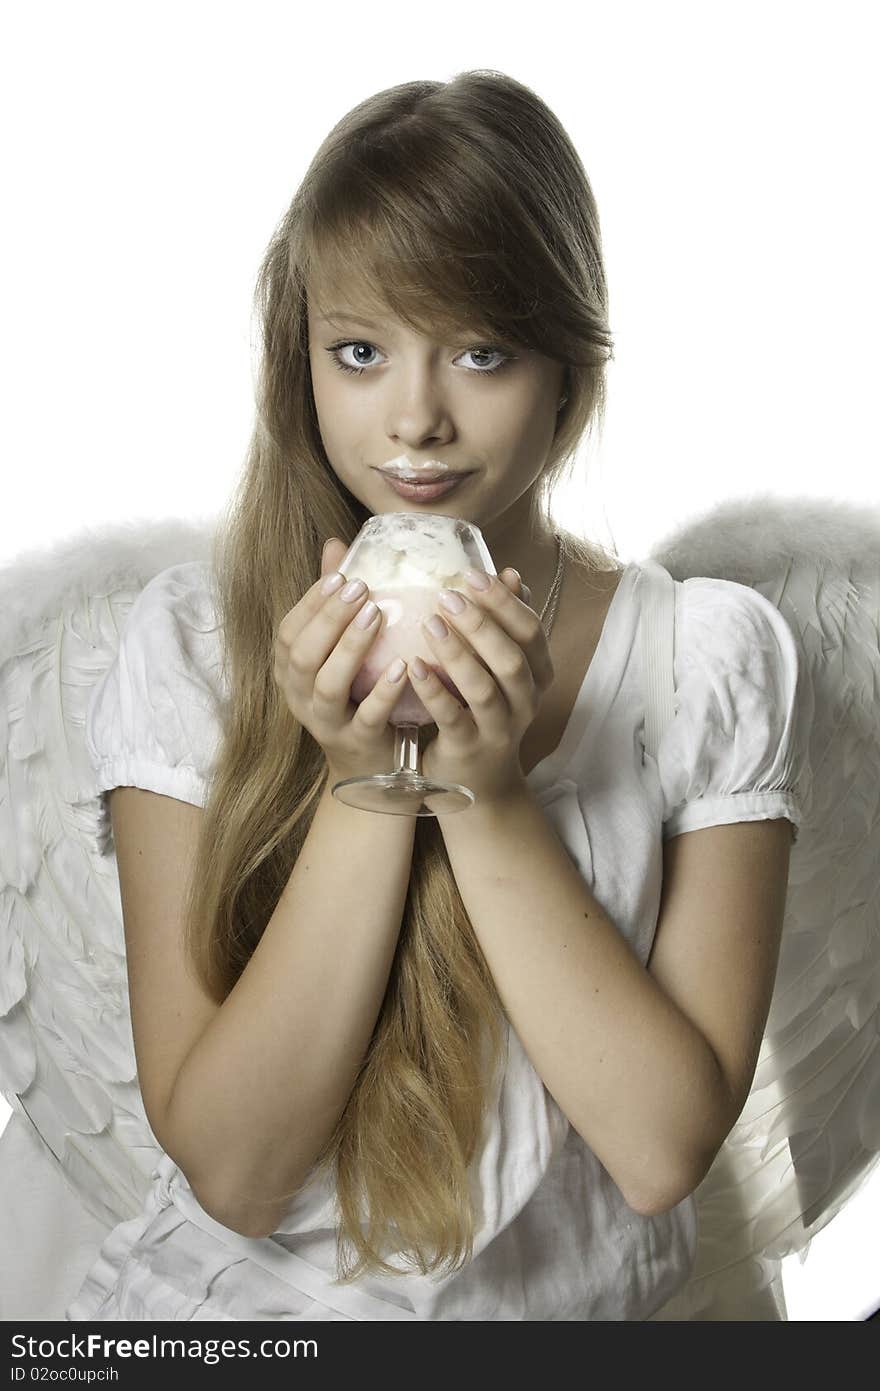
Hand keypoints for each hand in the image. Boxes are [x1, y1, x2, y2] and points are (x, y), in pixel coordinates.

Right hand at [273, 538, 403, 784]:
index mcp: (290, 670)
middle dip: (329, 619)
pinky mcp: (356, 743)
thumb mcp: (340, 650)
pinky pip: (366, 717)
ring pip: (326, 686)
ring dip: (350, 648)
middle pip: (302, 655)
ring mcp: (325, 723)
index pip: (288, 630)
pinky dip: (382, 691)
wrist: (370, 768)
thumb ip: (334, 601)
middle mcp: (299, 696)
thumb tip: (336, 543)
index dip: (312, 602)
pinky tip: (402, 666)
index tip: (343, 575)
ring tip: (376, 616)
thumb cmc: (357, 695)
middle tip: (361, 589)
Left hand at [412, 569, 552, 806]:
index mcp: (537, 675)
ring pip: (484, 688)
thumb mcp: (501, 670)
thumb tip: (511, 573)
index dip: (504, 602)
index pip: (531, 632)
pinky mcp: (469, 749)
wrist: (480, 782)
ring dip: (457, 654)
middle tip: (448, 595)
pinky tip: (412, 666)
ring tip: (430, 623)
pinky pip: (452, 717)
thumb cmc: (485, 711)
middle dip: (482, 624)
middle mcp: (526, 701)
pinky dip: (433, 690)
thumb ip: (506, 625)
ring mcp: (500, 728)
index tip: (472, 574)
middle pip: (511, 658)